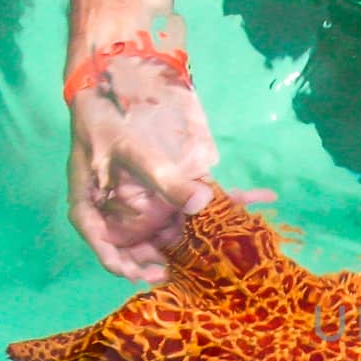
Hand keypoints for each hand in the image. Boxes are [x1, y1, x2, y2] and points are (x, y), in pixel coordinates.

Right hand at [67, 56, 271, 282]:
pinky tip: (266, 197)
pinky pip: (202, 197)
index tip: (156, 274)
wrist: (112, 86)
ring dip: (208, 236)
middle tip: (206, 264)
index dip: (130, 268)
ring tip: (241, 240)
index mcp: (94, 212)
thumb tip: (201, 202)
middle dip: (178, 257)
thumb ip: (163, 179)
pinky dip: (233, 198)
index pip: (109, 251)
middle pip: (148, 247)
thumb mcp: (131, 152)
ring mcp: (150, 202)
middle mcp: (122, 213)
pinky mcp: (175, 187)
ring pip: (178, 228)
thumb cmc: (106, 123)